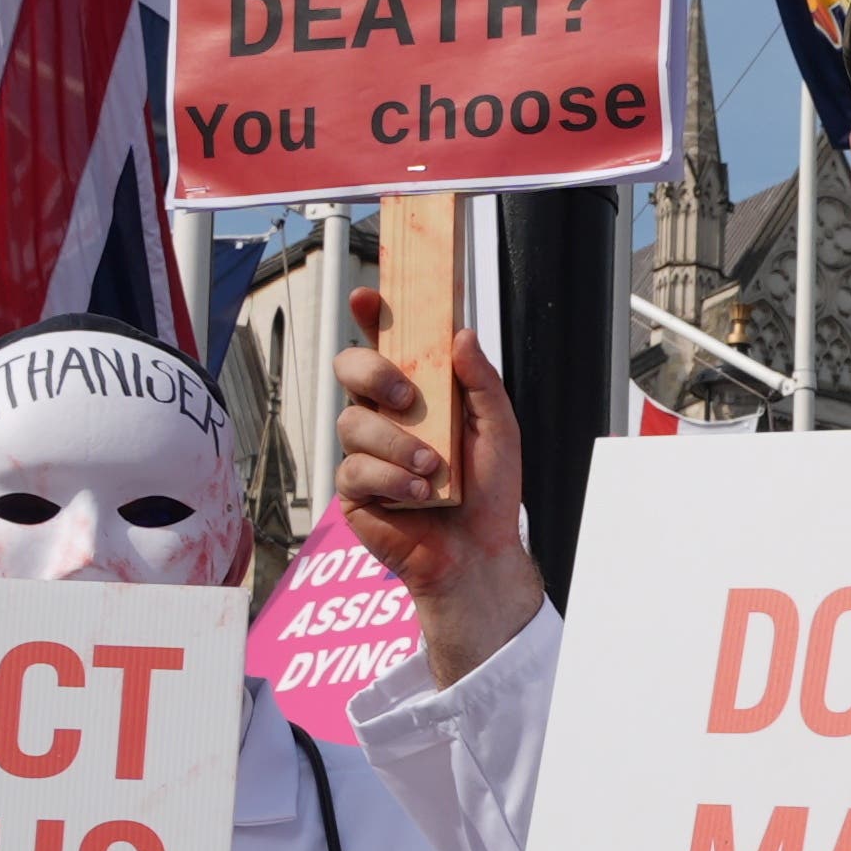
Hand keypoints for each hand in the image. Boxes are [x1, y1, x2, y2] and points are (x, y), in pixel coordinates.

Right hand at [335, 290, 546, 681]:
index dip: (371, 317)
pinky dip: (392, 479)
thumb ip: (482, 384)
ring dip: (397, 443)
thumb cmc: (490, 492)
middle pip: (350, 369)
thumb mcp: (500, 431)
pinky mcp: (355, 491)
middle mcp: (385, 417)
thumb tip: (461, 334)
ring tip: (433, 469)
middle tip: (407, 396)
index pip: (387, 345)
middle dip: (373, 372)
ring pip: (352, 422)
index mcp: (417, 396)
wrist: (480, 554)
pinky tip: (420, 496)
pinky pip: (355, 469)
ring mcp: (366, 452)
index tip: (369, 297)